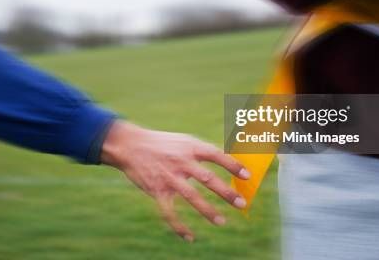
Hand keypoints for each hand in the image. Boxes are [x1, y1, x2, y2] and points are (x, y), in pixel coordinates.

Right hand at [100, 120, 250, 241]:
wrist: (130, 146)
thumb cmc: (162, 144)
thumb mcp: (183, 141)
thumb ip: (202, 152)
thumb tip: (229, 161)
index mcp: (190, 147)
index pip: (216, 155)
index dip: (232, 165)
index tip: (247, 176)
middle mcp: (181, 162)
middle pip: (207, 178)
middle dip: (226, 192)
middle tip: (242, 204)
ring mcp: (168, 177)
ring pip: (191, 196)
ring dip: (208, 210)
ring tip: (221, 222)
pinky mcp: (157, 190)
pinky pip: (169, 212)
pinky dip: (179, 226)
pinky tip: (190, 237)